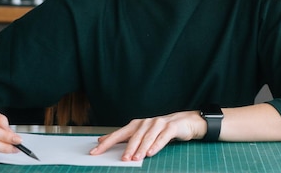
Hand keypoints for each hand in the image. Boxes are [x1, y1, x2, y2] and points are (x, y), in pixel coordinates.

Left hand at [89, 110, 205, 160]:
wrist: (185, 122)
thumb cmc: (161, 130)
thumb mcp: (141, 132)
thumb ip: (123, 137)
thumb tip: (102, 139)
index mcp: (137, 125)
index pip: (119, 134)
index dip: (107, 142)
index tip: (95, 151)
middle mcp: (146, 123)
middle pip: (134, 136)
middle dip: (128, 148)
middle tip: (122, 159)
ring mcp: (159, 124)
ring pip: (148, 138)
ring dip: (141, 149)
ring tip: (136, 159)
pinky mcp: (171, 127)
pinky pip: (162, 137)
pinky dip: (156, 145)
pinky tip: (151, 153)